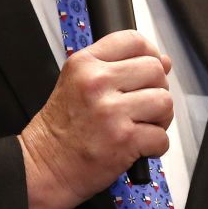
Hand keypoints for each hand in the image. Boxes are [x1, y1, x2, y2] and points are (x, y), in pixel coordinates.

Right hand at [19, 30, 172, 208]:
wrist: (43, 167)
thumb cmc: (61, 129)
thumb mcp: (78, 84)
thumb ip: (118, 68)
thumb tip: (163, 61)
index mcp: (85, 63)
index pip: (133, 40)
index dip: (150, 54)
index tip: (149, 70)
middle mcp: (97, 83)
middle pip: (154, 70)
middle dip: (157, 89)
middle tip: (144, 106)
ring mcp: (111, 111)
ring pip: (164, 101)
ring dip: (160, 118)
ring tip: (143, 126)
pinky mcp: (124, 140)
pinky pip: (161, 137)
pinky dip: (155, 146)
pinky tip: (138, 147)